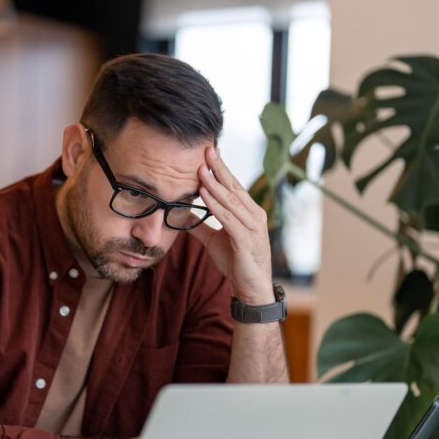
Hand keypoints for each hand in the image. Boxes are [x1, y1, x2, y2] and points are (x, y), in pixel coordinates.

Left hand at [189, 147, 274, 304]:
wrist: (252, 288)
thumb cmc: (237, 263)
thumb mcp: (214, 241)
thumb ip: (201, 226)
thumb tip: (183, 215)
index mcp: (249, 212)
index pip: (233, 186)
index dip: (221, 169)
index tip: (209, 153)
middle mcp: (254, 215)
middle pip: (233, 187)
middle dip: (219, 168)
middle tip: (207, 150)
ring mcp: (252, 226)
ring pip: (230, 200)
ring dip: (214, 184)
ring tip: (200, 170)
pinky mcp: (246, 239)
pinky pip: (228, 218)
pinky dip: (216, 206)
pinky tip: (204, 195)